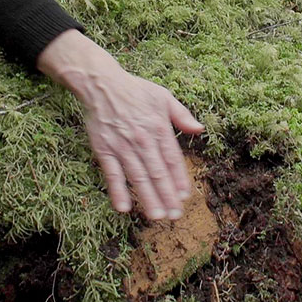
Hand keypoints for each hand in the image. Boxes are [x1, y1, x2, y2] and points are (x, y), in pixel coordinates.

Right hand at [37, 30, 204, 219]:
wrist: (101, 85)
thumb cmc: (134, 90)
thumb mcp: (163, 96)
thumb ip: (182, 115)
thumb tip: (200, 130)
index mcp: (158, 128)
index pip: (172, 159)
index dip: (179, 178)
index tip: (185, 196)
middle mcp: (142, 140)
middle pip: (157, 173)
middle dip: (167, 195)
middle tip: (174, 215)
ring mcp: (122, 146)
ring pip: (138, 177)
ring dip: (147, 198)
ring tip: (157, 216)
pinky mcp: (104, 150)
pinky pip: (112, 174)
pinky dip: (117, 191)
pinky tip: (124, 208)